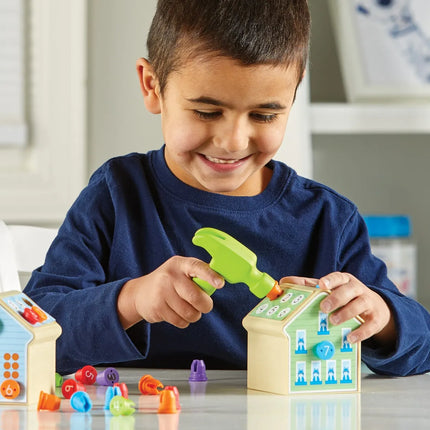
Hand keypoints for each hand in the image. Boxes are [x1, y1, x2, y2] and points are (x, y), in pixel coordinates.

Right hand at [117, 256, 223, 329]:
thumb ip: (198, 275)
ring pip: (189, 312)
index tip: (220, 284)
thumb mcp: (181, 271)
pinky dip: (184, 321)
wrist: (140, 293)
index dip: (210, 276)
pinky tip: (177, 313)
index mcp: (180, 264)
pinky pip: (180, 321)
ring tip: (188, 309)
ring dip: (194, 315)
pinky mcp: (157, 307)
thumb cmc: (170, 282)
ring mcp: (161, 292)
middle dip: (205, 305)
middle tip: (205, 306)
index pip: (197, 267)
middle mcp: (170, 276)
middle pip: (195, 296)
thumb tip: (218, 283)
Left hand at [280, 273, 395, 347]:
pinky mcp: (376, 318)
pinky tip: (349, 337)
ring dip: (346, 313)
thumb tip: (284, 281)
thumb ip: (309, 285)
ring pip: (359, 305)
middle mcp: (357, 289)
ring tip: (333, 321)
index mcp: (344, 280)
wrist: (376, 306)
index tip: (321, 285)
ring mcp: (368, 303)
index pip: (338, 277)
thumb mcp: (330, 288)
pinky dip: (360, 332)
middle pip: (349, 290)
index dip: (330, 280)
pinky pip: (370, 324)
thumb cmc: (346, 296)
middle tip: (323, 308)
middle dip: (336, 298)